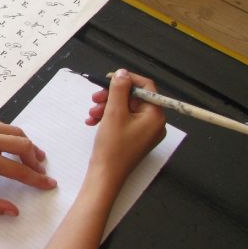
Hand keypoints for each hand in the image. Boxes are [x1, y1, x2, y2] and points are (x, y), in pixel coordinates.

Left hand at [0, 112, 56, 215]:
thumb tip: (15, 212)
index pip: (19, 171)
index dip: (37, 179)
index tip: (49, 183)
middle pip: (23, 145)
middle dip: (35, 158)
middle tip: (39, 167)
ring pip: (15, 131)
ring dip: (26, 144)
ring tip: (32, 155)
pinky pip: (1, 124)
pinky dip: (9, 134)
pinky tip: (10, 144)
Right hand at [88, 69, 166, 187]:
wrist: (105, 175)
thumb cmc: (112, 147)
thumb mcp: (114, 113)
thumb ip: (119, 89)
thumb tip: (122, 73)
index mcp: (155, 116)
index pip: (146, 87)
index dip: (127, 80)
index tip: (109, 78)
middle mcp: (154, 123)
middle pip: (133, 98)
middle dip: (112, 96)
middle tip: (95, 98)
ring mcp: (144, 131)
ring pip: (125, 108)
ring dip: (107, 107)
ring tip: (92, 113)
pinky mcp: (134, 137)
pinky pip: (123, 120)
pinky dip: (108, 117)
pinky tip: (93, 121)